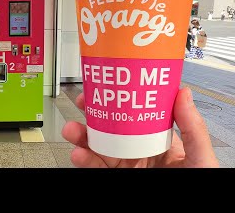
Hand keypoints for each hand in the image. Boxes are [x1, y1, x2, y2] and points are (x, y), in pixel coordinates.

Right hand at [62, 87, 218, 167]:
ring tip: (72, 130)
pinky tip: (78, 155)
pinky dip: (83, 160)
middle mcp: (138, 152)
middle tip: (82, 102)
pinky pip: (95, 167)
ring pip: (97, 148)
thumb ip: (192, 127)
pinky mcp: (113, 177)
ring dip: (81, 136)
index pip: (134, 115)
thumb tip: (183, 93)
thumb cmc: (198, 183)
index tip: (106, 87)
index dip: (118, 99)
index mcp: (157, 142)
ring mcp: (124, 166)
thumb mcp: (199, 156)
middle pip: (110, 129)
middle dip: (91, 115)